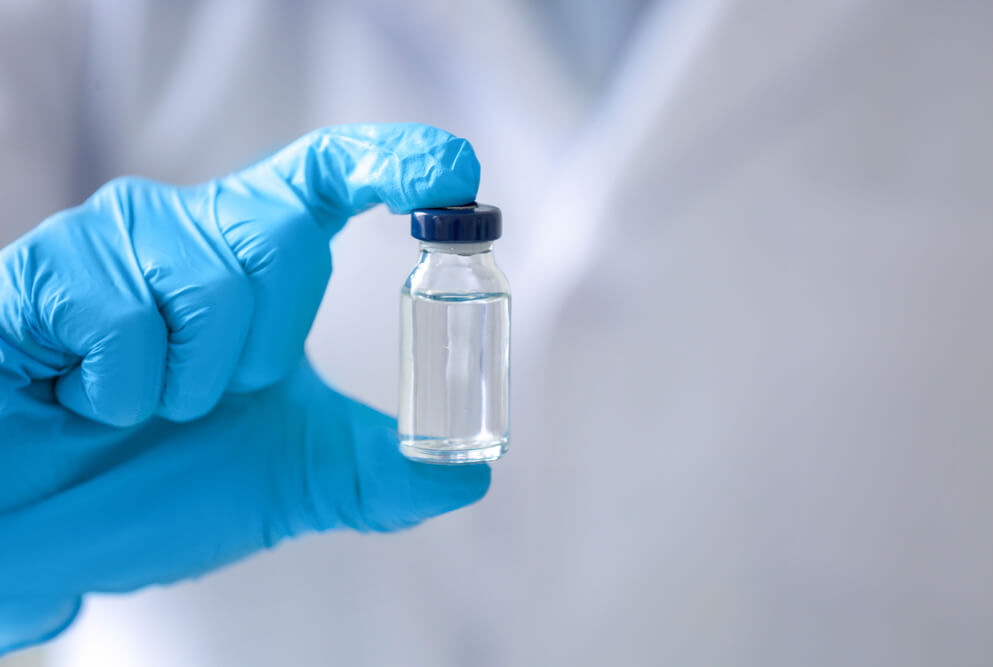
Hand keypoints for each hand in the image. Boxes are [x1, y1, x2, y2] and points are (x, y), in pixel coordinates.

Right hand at [0, 124, 489, 653]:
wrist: (51, 532)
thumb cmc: (164, 483)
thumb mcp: (293, 478)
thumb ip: (381, 474)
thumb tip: (470, 478)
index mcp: (256, 256)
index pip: (331, 174)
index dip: (395, 160)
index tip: (453, 171)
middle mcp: (190, 228)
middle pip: (282, 236)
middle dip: (263, 349)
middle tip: (214, 398)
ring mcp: (114, 242)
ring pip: (208, 286)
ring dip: (189, 386)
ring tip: (140, 405)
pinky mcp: (42, 270)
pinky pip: (121, 321)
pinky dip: (117, 395)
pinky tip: (85, 400)